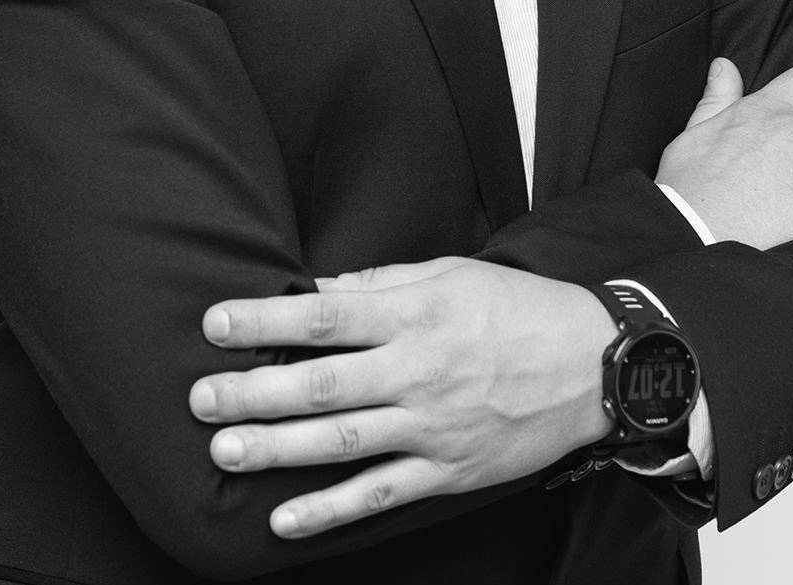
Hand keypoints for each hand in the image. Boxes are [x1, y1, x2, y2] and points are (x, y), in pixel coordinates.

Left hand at [188, 259, 615, 538]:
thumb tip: (319, 289)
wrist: (592, 365)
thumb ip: (382, 281)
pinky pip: (379, 494)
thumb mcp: (452, 273)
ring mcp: (432, 426)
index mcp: (415, 313)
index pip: (325, 315)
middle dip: (254, 391)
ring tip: (223, 451)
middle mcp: (417, 370)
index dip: (266, 320)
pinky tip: (283, 520)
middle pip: (322, 383)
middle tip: (200, 398)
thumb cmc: (517, 308)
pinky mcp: (447, 471)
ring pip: (341, 441)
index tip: (215, 322)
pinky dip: (329, 510)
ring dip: (277, 448)